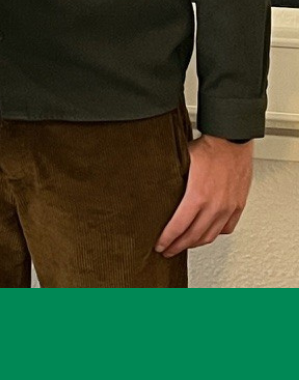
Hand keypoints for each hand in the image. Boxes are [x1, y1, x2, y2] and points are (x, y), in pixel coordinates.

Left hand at [155, 134, 253, 257]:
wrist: (232, 140)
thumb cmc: (208, 147)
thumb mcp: (181, 162)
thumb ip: (170, 179)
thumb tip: (152, 185)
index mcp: (197, 196)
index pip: (178, 226)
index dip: (167, 239)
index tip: (159, 245)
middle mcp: (214, 206)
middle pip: (193, 236)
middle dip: (177, 246)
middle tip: (167, 250)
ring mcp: (227, 208)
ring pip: (210, 236)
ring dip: (195, 244)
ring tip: (184, 245)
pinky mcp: (237, 206)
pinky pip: (226, 228)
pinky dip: (215, 234)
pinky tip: (207, 233)